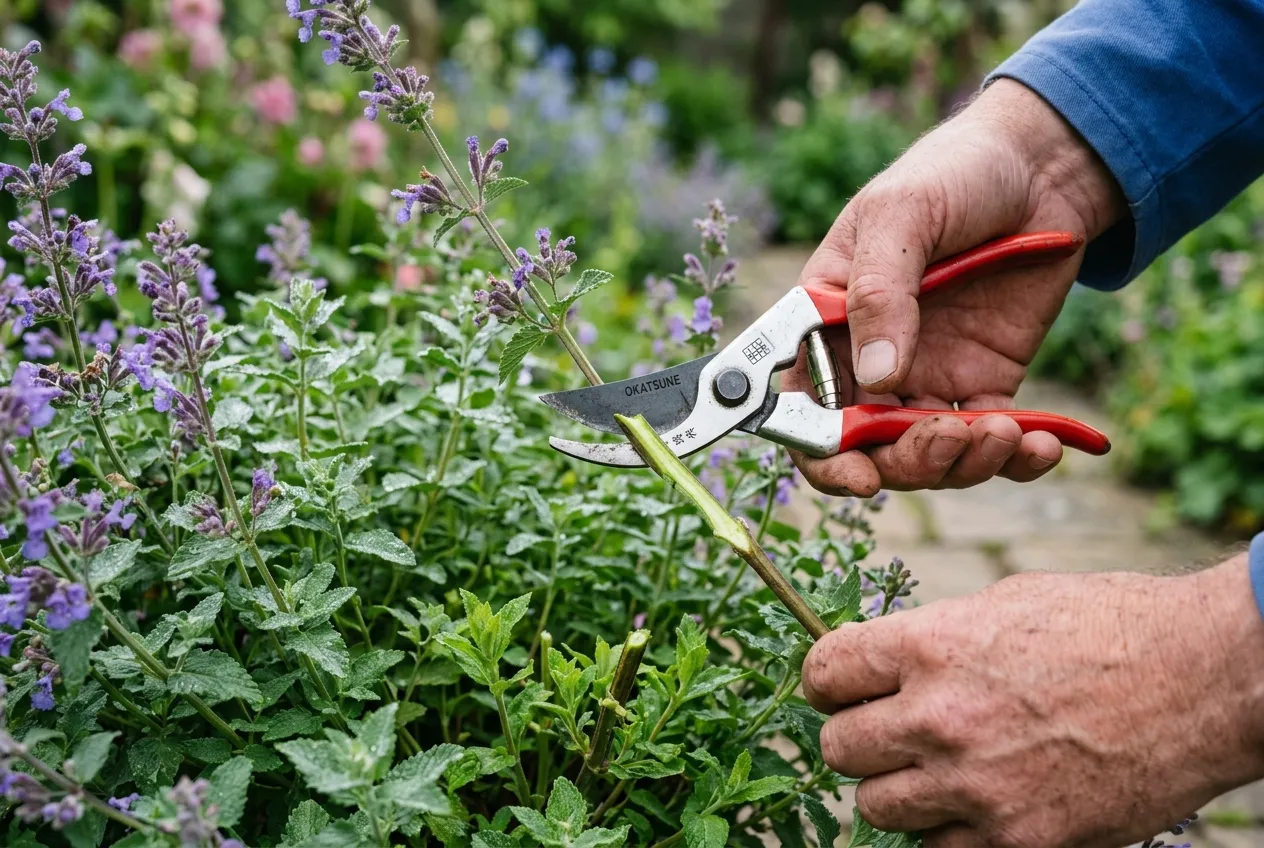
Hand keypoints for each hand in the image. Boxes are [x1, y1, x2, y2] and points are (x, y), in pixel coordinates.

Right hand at [785, 79, 1124, 495]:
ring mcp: (929, 377)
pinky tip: (1041, 443)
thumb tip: (876, 378)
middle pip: (869, 446)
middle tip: (949, 439)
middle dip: (908, 461)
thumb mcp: (902, 215)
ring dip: (964, 463)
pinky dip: (1016, 458)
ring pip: (930, 455)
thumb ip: (880, 293)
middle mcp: (869, 362)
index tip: (860, 476)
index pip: (805, 407)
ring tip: (1005, 432)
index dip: (821, 454)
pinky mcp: (986, 383)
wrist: (1042, 167)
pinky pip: (991, 442)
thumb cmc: (952, 173)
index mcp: (827, 324)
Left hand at [802, 558, 1263, 846]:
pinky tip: (979, 801)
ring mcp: (976, 786)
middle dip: (857, 735)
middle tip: (890, 729)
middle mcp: (939, 718)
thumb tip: (882, 665)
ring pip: (876, 806)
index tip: (841, 686)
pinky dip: (947, 832)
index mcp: (930, 645)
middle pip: (838, 747)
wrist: (1203, 678)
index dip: (828, 680)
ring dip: (897, 787)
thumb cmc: (1107, 626)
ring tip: (937, 766)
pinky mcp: (1018, 840)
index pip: (823, 673)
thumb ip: (932, 640)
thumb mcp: (1002, 604)